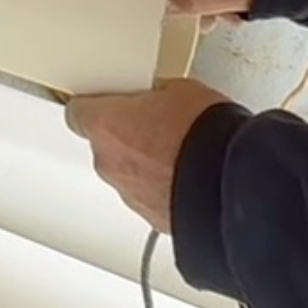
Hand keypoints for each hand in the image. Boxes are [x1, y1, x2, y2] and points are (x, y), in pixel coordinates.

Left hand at [63, 78, 236, 233]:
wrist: (230, 184)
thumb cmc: (203, 135)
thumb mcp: (181, 90)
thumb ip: (156, 95)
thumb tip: (162, 98)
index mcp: (105, 125)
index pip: (78, 112)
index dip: (95, 105)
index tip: (107, 101)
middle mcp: (110, 163)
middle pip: (104, 145)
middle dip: (125, 136)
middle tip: (155, 124)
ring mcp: (129, 194)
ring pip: (127, 173)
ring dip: (145, 164)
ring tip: (179, 152)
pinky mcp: (152, 217)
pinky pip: (149, 197)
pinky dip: (163, 188)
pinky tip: (188, 177)